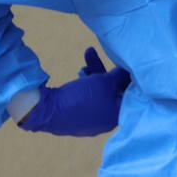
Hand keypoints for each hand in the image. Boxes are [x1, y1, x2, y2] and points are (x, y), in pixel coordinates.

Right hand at [17, 47, 131, 136]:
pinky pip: (87, 98)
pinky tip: (81, 70)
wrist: (46, 110)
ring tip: (88, 54)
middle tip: (107, 55)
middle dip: (108, 70)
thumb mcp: (104, 81)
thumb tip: (130, 71)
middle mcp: (106, 122)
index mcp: (116, 116)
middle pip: (113, 91)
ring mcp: (90, 121)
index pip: (130, 94)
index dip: (129, 77)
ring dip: (95, 73)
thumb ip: (120, 76)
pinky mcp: (76, 117)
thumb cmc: (82, 97)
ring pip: (98, 92)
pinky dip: (86, 84)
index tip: (126, 64)